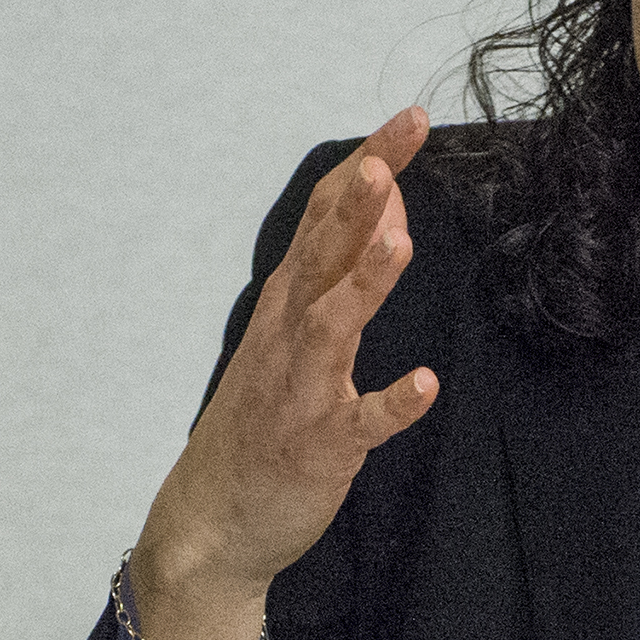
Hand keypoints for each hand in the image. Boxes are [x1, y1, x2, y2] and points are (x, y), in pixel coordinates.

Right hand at [127, 111, 440, 639]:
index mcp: (287, 301)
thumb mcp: (296, 330)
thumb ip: (342, 267)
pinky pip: (359, 422)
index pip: (326, 215)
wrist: (213, 520)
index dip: (368, 166)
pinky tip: (425, 385)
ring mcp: (302, 388)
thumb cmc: (264, 417)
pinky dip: (391, 402)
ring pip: (333, 324)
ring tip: (398, 242)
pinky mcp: (321, 445)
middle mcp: (290, 334)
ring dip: (364, 283)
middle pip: (324, 252)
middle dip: (357, 202)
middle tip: (387, 154)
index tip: (408, 119)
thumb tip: (388, 202)